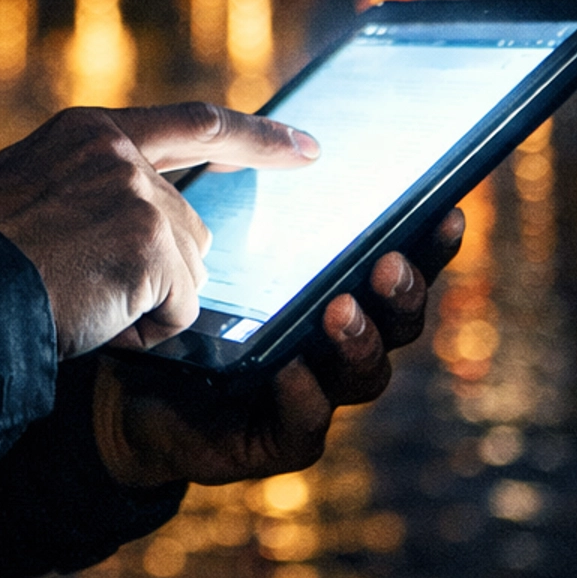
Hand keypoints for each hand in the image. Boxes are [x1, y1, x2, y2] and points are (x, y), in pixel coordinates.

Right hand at [0, 103, 319, 359]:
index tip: (308, 148)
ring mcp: (137, 193)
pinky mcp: (149, 241)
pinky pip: (177, 310)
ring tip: (74, 300)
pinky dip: (141, 330)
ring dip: (143, 304)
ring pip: (187, 273)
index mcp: (88, 132)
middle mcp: (119, 151)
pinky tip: (89, 318)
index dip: (255, 138)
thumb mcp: (28, 195)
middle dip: (160, 276)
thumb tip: (150, 228)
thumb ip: (89, 190)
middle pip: (189, 229)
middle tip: (86, 292)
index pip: (192, 124)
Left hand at [92, 210, 464, 486]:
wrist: (130, 385)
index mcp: (339, 291)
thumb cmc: (185, 303)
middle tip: (385, 263)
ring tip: (338, 310)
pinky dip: (303, 399)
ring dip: (358, 341)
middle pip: (399, 321)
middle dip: (402, 291)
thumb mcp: (216, 246)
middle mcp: (339, 345)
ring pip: (365, 374)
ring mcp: (317, 394)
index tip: (446, 208)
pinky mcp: (278, 440)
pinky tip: (289, 370)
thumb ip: (251, 199)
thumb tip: (286, 137)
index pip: (400, 264)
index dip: (431, 243)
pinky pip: (305, 426)